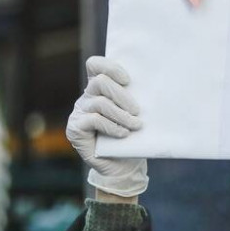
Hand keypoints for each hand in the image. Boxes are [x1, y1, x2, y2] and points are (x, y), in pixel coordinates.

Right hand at [65, 56, 147, 197]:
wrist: (124, 165)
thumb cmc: (133, 135)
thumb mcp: (136, 113)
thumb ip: (136, 97)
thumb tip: (154, 85)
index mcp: (100, 88)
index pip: (95, 65)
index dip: (110, 67)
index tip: (128, 80)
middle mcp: (86, 97)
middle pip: (100, 82)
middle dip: (122, 95)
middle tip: (137, 111)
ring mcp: (78, 112)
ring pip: (100, 103)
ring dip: (121, 114)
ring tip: (136, 125)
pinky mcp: (75, 129)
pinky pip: (94, 120)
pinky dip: (112, 126)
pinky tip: (124, 134)